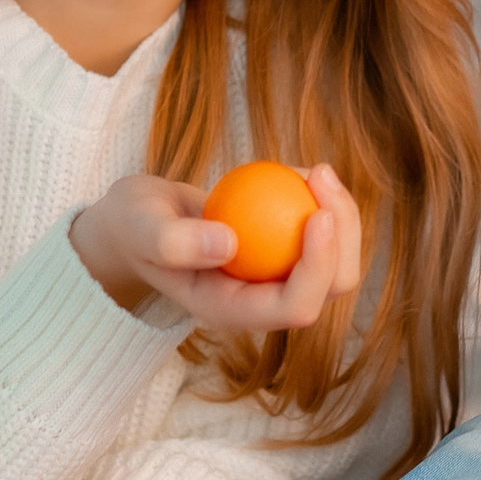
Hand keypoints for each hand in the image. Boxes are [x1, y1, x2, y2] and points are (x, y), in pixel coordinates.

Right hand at [70, 166, 362, 337]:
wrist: (140, 220)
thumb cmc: (136, 224)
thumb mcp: (139, 227)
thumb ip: (172, 242)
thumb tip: (228, 244)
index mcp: (231, 310)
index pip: (294, 306)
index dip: (318, 267)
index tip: (317, 214)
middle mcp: (262, 301)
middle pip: (331, 286)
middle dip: (344, 236)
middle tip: (322, 176)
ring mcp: (276, 277)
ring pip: (338, 259)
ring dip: (341, 213)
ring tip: (316, 169)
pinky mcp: (284, 252)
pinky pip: (323, 232)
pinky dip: (323, 200)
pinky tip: (305, 169)